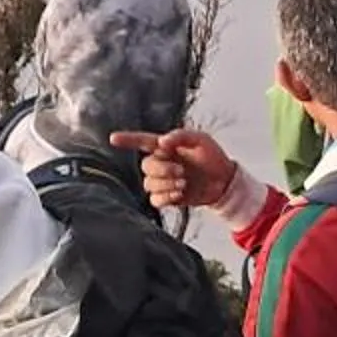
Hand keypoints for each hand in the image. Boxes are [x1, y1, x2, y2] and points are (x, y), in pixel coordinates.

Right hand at [110, 129, 236, 211]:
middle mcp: (161, 163)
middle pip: (146, 166)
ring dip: (166, 184)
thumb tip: (161, 142)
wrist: (224, 181)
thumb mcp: (201, 140)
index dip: (127, 140)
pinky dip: (166, 197)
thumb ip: (180, 136)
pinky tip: (179, 194)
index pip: (142, 141)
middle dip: (163, 169)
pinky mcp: (168, 196)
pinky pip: (154, 200)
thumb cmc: (213, 157)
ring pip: (148, 184)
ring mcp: (163, 181)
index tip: (113, 138)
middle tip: (182, 171)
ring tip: (184, 183)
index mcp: (166, 147)